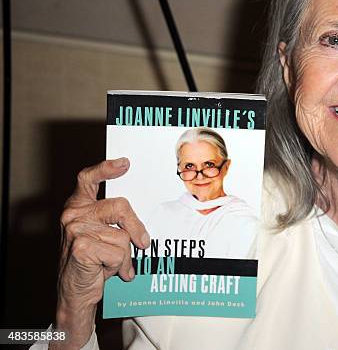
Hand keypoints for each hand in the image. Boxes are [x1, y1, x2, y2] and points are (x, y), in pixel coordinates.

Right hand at [52, 158, 149, 348]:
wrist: (75, 293)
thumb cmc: (92, 264)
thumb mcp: (102, 237)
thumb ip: (114, 223)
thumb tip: (142, 224)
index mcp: (77, 207)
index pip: (87, 179)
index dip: (105, 168)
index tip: (125, 163)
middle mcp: (73, 214)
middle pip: (120, 206)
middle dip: (136, 227)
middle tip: (143, 243)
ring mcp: (76, 229)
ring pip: (122, 236)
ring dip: (124, 256)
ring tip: (111, 265)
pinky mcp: (81, 246)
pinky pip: (118, 253)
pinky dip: (119, 267)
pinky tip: (106, 272)